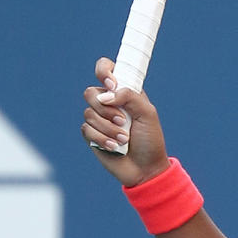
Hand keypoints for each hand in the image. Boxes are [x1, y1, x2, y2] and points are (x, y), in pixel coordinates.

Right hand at [81, 57, 169, 186]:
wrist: (145, 168)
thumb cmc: (150, 139)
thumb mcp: (147, 113)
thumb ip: (129, 96)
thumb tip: (104, 95)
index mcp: (125, 92)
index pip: (106, 69)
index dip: (104, 71)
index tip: (111, 84)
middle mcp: (110, 103)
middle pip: (90, 92)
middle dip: (106, 109)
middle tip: (123, 120)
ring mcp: (99, 119)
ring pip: (88, 112)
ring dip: (108, 128)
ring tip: (124, 139)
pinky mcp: (91, 134)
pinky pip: (87, 129)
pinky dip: (102, 138)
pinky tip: (114, 147)